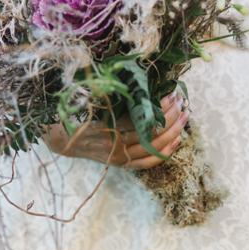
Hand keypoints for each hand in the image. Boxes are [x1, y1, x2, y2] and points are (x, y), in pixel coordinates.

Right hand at [45, 93, 188, 168]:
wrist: (63, 140)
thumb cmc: (77, 116)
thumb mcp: (92, 102)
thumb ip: (113, 97)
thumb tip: (141, 84)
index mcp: (106, 127)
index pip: (140, 119)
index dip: (159, 108)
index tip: (170, 94)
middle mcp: (114, 145)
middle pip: (149, 133)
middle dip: (169, 117)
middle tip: (181, 102)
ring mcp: (118, 157)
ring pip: (152, 147)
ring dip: (172, 132)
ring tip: (185, 116)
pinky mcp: (122, 164)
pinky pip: (146, 162)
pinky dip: (163, 153)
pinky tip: (177, 141)